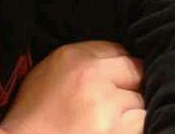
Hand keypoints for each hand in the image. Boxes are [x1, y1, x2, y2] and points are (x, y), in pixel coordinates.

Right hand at [1, 41, 145, 133]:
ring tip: (113, 119)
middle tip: (120, 98)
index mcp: (73, 56)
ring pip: (141, 101)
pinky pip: (142, 123)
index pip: (116, 49)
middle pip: (135, 70)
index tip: (119, 76)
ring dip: (133, 110)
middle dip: (132, 84)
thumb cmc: (32, 112)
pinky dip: (134, 127)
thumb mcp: (47, 72)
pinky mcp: (116, 131)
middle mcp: (92, 75)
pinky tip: (116, 128)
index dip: (120, 65)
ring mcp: (106, 105)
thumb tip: (109, 64)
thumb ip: (79, 62)